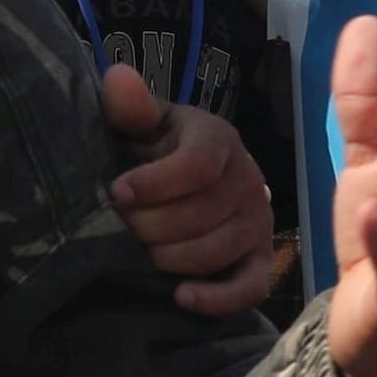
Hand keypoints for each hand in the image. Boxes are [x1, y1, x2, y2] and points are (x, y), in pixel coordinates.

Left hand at [100, 64, 283, 314]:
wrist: (189, 181)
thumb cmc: (159, 152)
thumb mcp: (144, 124)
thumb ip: (131, 106)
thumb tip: (118, 77)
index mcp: (218, 141)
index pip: (196, 166)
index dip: (154, 183)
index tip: (117, 192)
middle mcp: (246, 180)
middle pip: (201, 215)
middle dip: (151, 226)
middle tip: (123, 227)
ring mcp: (258, 223)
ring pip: (216, 251)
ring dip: (171, 258)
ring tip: (145, 252)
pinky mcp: (259, 260)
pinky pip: (249, 288)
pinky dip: (216, 298)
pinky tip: (181, 296)